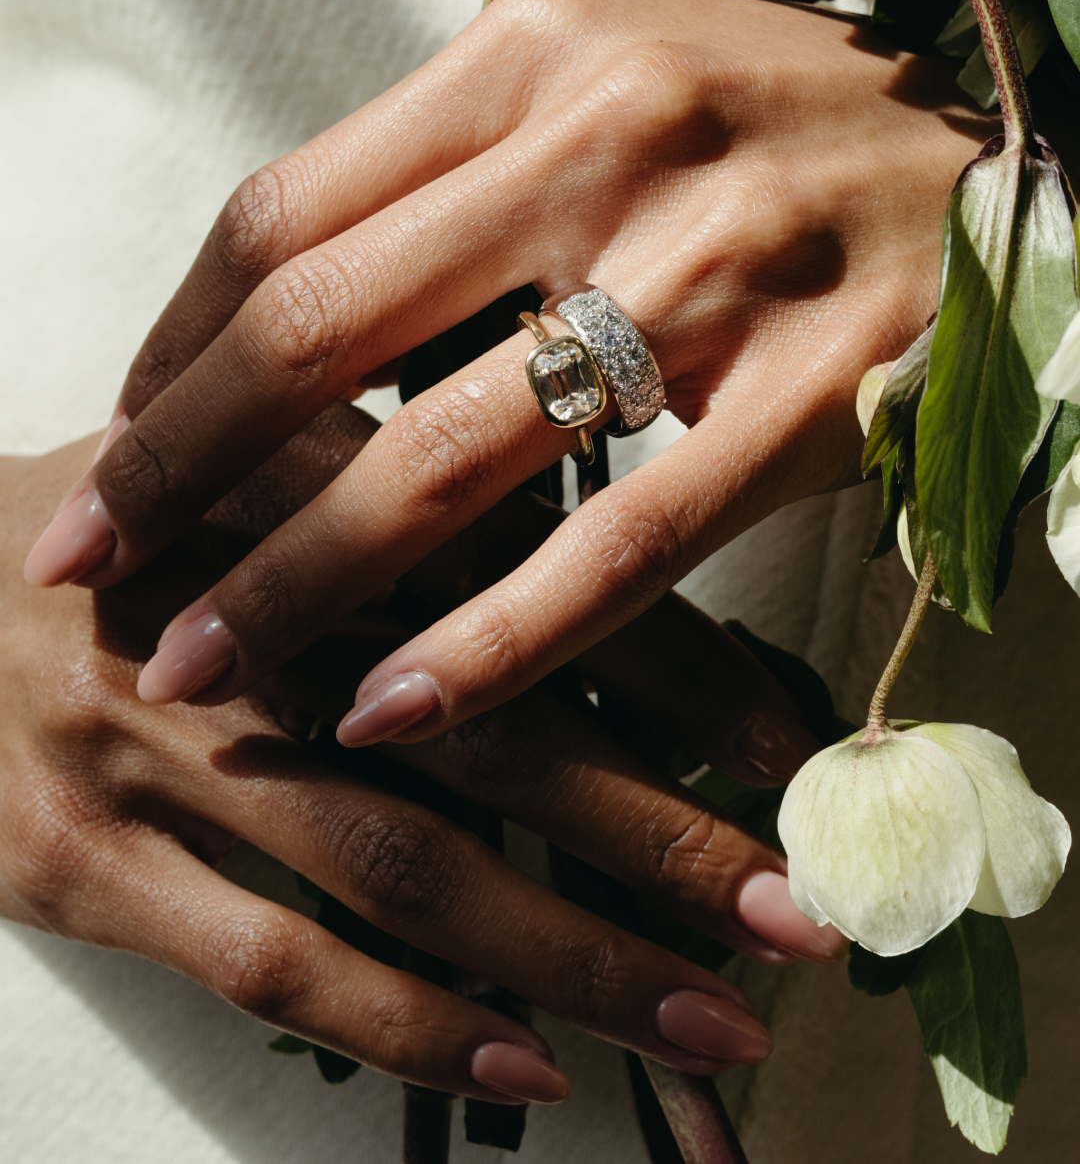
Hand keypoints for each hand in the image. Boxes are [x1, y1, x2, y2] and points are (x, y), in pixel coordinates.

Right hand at [2, 434, 842, 1103]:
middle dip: (662, 835)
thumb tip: (604, 609)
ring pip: (402, 865)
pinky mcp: (80, 861)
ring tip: (707, 1022)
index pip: (533, 589)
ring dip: (570, 955)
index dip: (677, 677)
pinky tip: (527, 1069)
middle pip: (493, 734)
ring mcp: (158, 747)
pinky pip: (273, 964)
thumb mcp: (274, 486)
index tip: (792, 760)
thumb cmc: (145, 536)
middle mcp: (246, 618)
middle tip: (799, 914)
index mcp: (309, 500)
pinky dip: (410, 1024)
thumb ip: (420, 529)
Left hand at [22, 0, 997, 739]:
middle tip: (91, 567)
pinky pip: (618, 543)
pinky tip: (393, 709)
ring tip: (204, 665)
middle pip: (325, 326)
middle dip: (183, 469)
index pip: (286, 215)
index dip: (176, 355)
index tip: (122, 451)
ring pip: (451, 450)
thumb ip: (448, 188)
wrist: (995, 150)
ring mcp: (716, 265)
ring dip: (302, 576)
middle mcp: (611, 136)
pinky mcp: (809, 393)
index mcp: (531, 51)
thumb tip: (291, 336)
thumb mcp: (599, 97)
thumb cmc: (766, 131)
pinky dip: (491, 640)